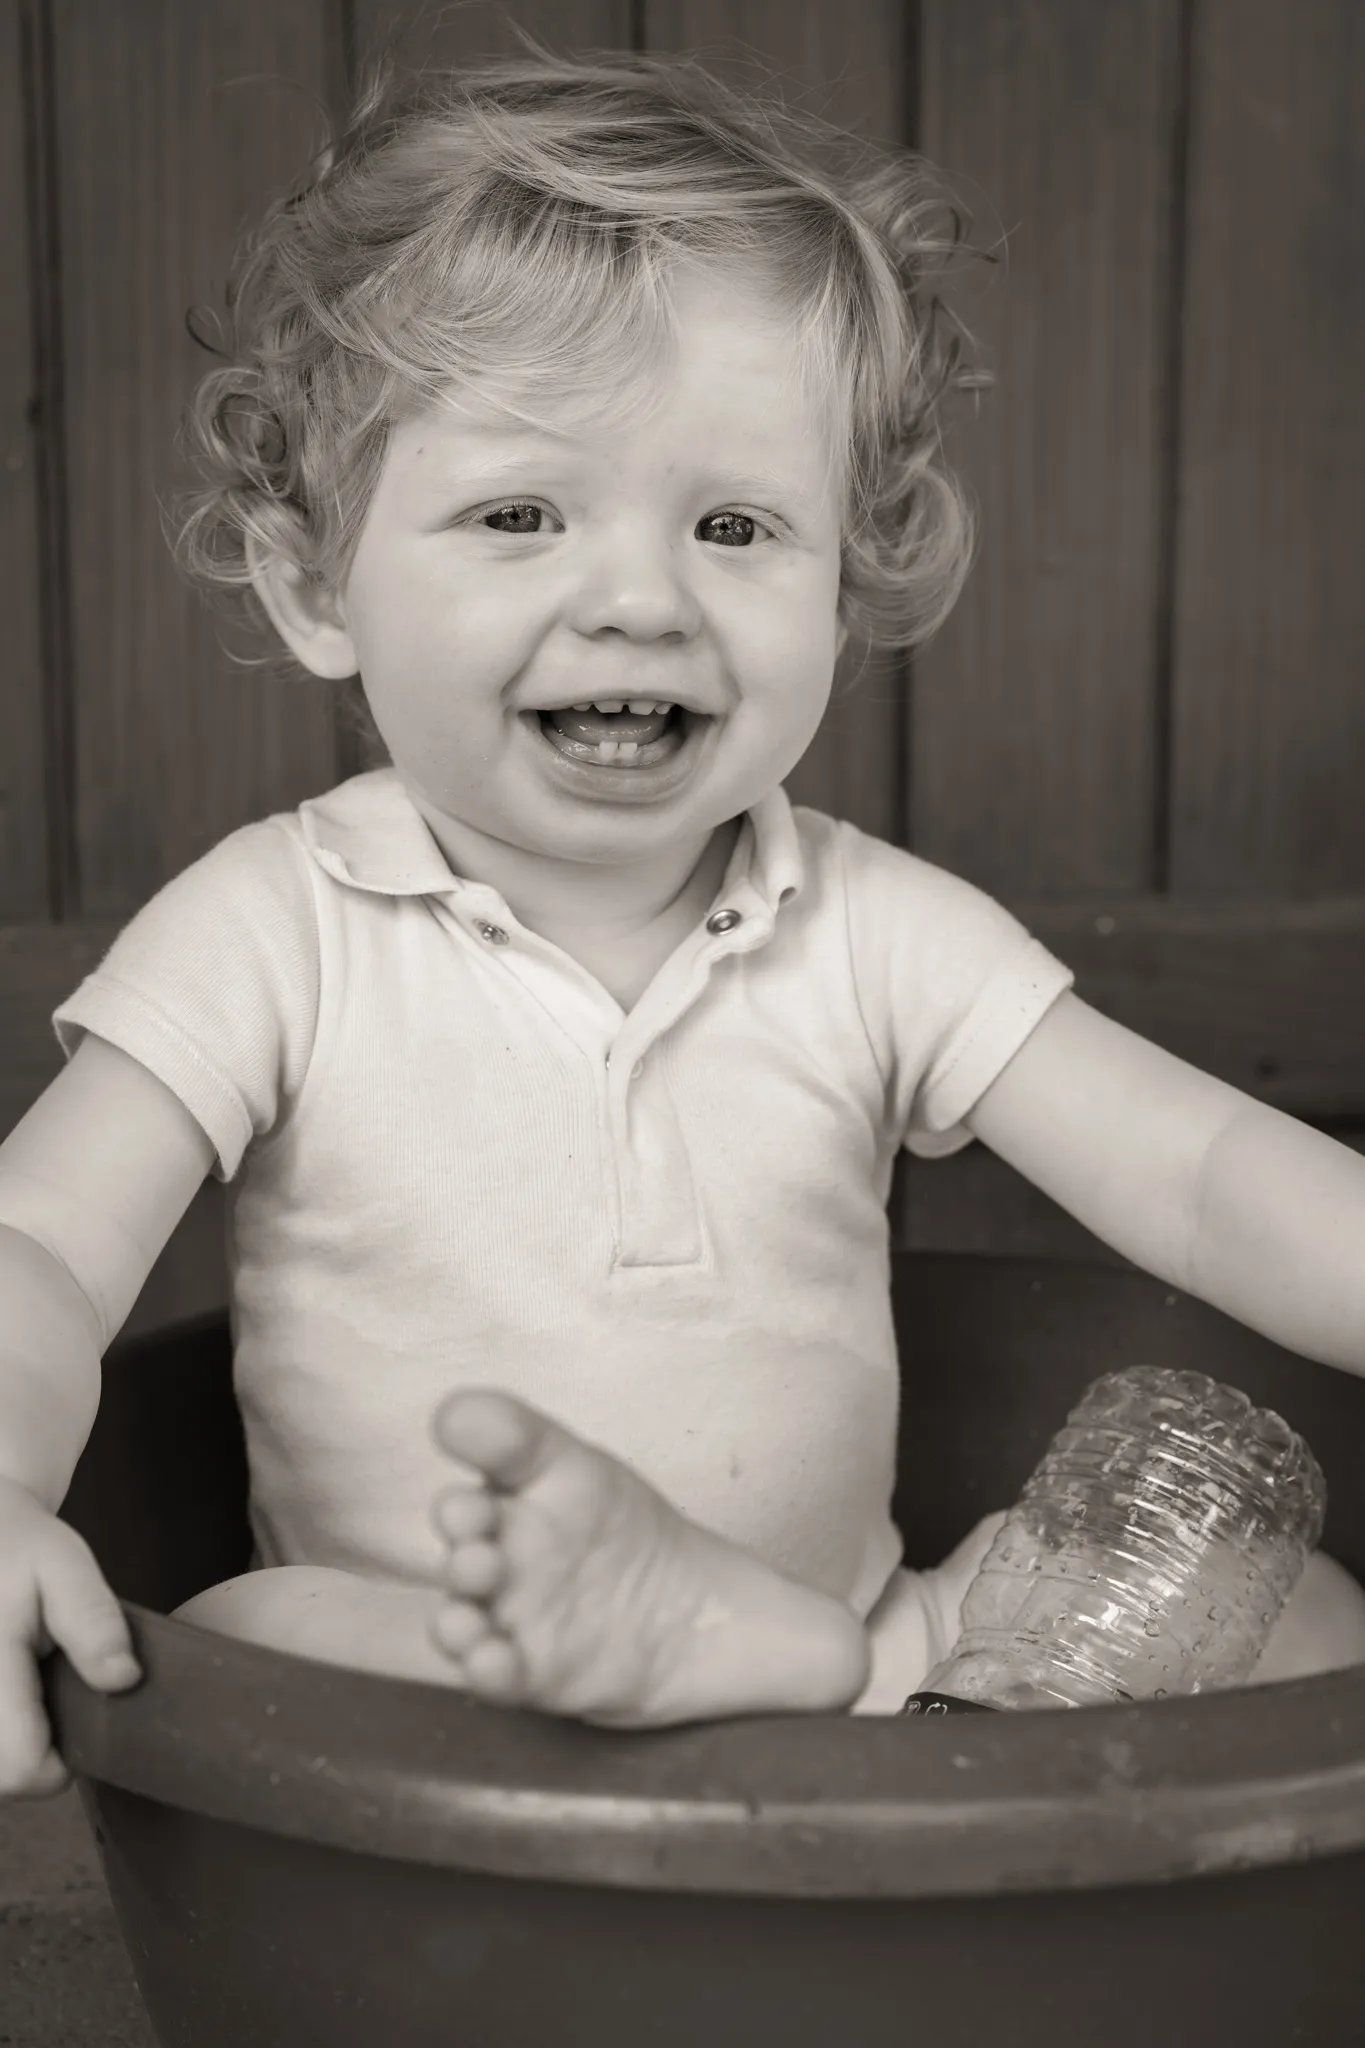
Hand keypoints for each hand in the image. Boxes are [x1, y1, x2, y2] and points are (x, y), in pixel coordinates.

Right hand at [0, 1476, 140, 1797]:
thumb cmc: (22, 1548)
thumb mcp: (66, 1565)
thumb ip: (92, 1621)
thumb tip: (123, 1679)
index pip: (20, 1766)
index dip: (59, 1764)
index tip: (81, 1722)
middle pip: (0, 1777)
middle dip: (33, 1755)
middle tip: (53, 1699)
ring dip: (11, 1743)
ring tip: (28, 1692)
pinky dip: (1, 1730)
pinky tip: (11, 1695)